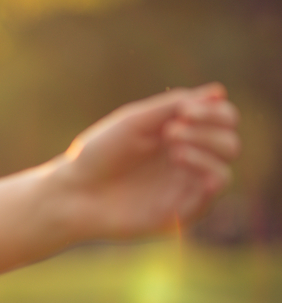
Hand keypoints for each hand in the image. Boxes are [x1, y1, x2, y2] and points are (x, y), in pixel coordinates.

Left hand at [56, 83, 239, 239]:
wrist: (74, 192)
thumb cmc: (98, 154)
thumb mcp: (135, 122)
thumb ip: (174, 106)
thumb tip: (219, 92)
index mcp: (177, 133)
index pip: (222, 119)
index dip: (214, 112)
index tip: (186, 111)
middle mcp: (187, 159)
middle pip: (229, 141)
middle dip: (208, 130)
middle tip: (171, 131)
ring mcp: (185, 185)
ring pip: (225, 165)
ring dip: (206, 150)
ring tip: (174, 149)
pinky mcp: (181, 211)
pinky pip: (211, 194)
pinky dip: (209, 175)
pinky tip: (188, 164)